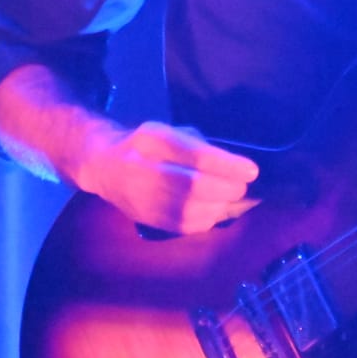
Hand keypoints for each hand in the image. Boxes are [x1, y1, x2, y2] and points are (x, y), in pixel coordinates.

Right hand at [64, 117, 260, 236]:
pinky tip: (214, 209)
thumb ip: (201, 146)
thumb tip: (237, 168)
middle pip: (195, 187)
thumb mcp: (171, 131)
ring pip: (191, 211)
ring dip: (220, 206)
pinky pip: (185, 226)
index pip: (196, 156)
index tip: (251, 170)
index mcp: (153, 139)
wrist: (105, 166)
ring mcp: (141, 198)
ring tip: (230, 198)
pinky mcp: (146, 219)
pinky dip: (207, 219)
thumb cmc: (148, 145)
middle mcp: (143, 169)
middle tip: (242, 186)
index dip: (228, 166)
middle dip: (227, 189)